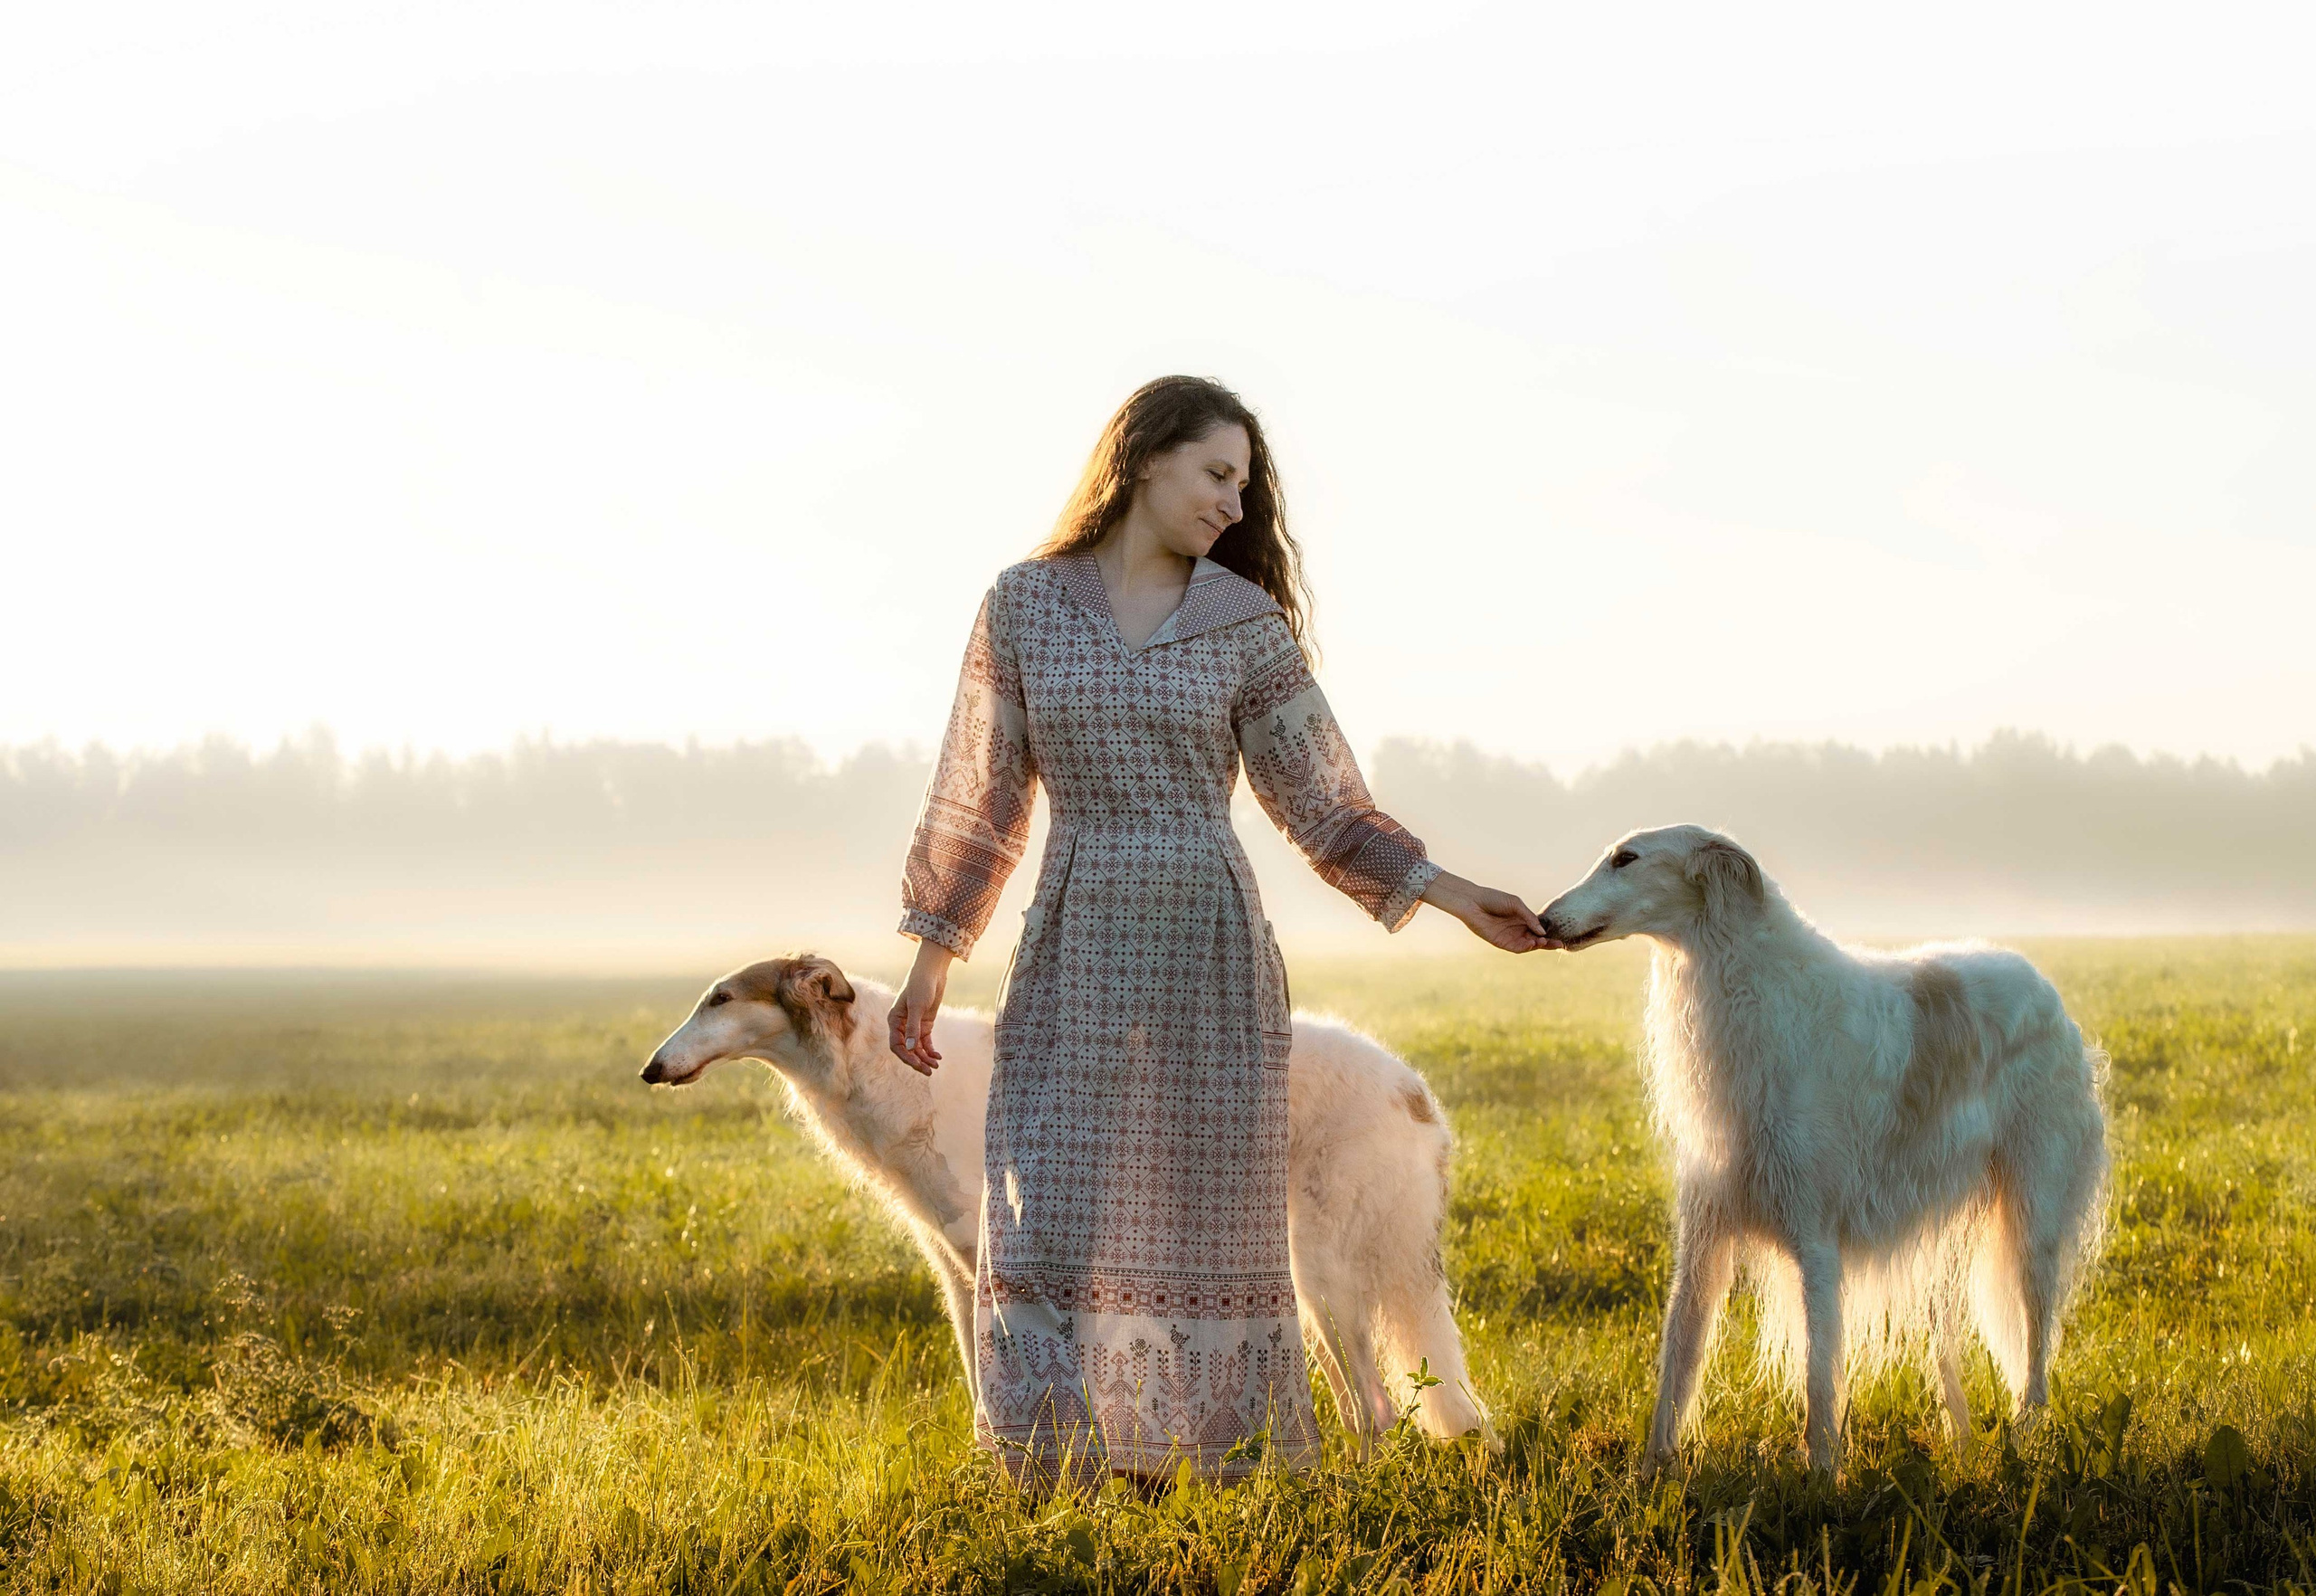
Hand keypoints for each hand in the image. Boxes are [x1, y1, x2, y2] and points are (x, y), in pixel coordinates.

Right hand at [889, 941, 952, 1074]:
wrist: (932, 972)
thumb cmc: (921, 985)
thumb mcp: (917, 1007)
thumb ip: (914, 1028)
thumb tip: (911, 1048)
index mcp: (894, 1020)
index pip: (896, 1045)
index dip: (905, 1056)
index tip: (917, 1064)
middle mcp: (902, 1025)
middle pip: (907, 1049)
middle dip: (917, 1060)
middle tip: (929, 1071)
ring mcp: (914, 1025)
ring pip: (917, 1047)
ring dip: (925, 1057)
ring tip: (935, 1066)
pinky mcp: (925, 1023)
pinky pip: (925, 1041)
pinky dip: (930, 1050)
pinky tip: (938, 1057)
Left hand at [1421, 871, 1549, 952]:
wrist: (1473, 902)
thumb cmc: (1493, 899)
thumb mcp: (1516, 905)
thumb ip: (1529, 917)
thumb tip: (1543, 932)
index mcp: (1522, 919)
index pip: (1539, 929)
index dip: (1550, 933)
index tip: (1561, 935)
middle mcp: (1518, 930)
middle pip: (1536, 940)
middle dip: (1548, 943)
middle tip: (1559, 944)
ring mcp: (1510, 937)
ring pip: (1528, 946)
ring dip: (1537, 945)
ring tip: (1544, 942)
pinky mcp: (1501, 943)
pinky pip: (1516, 948)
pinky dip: (1525, 948)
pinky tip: (1532, 943)